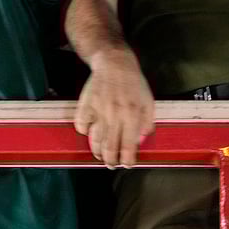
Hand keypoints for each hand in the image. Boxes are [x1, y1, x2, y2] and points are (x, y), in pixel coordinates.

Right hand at [74, 47, 154, 166]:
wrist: (114, 63)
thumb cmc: (134, 83)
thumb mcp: (148, 102)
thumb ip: (147, 123)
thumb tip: (141, 140)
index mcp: (132, 116)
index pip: (128, 146)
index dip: (127, 159)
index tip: (126, 165)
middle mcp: (114, 116)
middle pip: (110, 147)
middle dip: (111, 161)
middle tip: (111, 165)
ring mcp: (98, 111)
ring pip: (94, 139)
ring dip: (97, 151)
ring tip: (100, 155)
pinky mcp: (86, 105)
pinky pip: (81, 124)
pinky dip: (83, 132)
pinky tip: (88, 133)